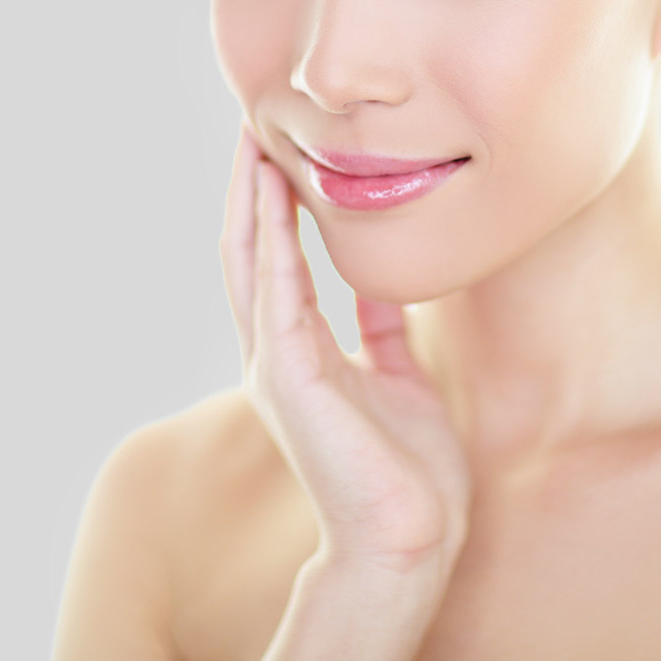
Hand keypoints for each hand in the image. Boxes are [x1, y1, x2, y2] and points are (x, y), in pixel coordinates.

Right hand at [219, 121, 472, 576]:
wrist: (412, 534)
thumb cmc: (408, 463)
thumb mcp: (398, 370)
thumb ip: (382, 325)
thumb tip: (383, 279)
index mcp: (299, 350)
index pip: (274, 261)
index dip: (273, 206)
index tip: (281, 151)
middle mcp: (276, 351)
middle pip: (248, 252)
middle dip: (250, 189)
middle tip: (255, 127)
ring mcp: (277, 364)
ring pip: (249, 263)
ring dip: (252, 201)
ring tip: (255, 144)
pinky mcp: (292, 376)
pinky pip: (277, 294)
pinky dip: (273, 242)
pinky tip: (274, 198)